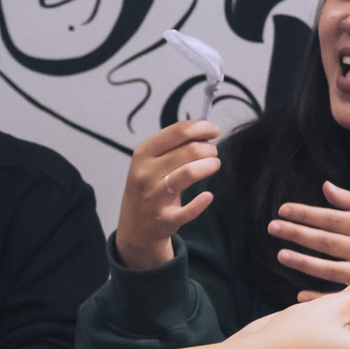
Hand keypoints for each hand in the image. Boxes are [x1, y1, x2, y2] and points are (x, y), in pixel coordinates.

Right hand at [115, 121, 221, 269]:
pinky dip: (202, 201)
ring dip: (209, 165)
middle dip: (209, 149)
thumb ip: (174, 142)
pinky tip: (207, 196)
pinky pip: (190, 209)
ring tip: (214, 165)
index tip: (214, 130)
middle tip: (213, 153)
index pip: (177, 132)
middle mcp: (146, 173)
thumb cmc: (148, 186)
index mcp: (143, 153)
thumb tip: (203, 123)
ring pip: (189, 172)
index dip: (201, 128)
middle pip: (189, 150)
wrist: (135, 225)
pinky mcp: (165, 218)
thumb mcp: (151, 160)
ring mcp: (154, 196)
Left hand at [267, 182, 349, 317]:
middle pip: (328, 240)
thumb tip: (326, 187)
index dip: (307, 213)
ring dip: (304, 262)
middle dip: (298, 233)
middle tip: (273, 227)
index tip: (284, 209)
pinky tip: (300, 295)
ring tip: (281, 255)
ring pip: (331, 268)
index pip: (334, 217)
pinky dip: (321, 297)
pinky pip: (342, 296)